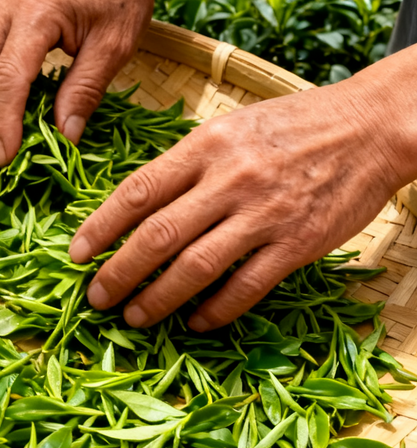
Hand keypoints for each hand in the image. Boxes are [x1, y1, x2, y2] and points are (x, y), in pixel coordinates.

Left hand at [68, 63, 416, 329]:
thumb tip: (135, 207)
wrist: (370, 125)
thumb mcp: (228, 128)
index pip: (137, 191)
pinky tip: (196, 322)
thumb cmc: (290, 126)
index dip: (100, 227)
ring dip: (158, 298)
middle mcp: (229, 179)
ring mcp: (264, 213)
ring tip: (134, 317)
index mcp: (205, 146)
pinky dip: (216, 309)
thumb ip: (186, 165)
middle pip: (157, 236)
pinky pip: (247, 285)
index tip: (76, 254)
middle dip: (118, 273)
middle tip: (96, 298)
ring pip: (196, 266)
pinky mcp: (299, 243)